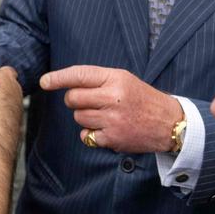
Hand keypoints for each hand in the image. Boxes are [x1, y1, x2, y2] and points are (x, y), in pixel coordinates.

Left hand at [40, 65, 184, 152]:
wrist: (170, 123)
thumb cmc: (141, 98)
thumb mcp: (123, 79)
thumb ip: (96, 79)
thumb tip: (65, 83)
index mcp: (115, 79)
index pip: (78, 75)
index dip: (57, 78)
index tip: (44, 82)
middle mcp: (113, 98)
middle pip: (72, 98)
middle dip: (75, 100)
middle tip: (91, 102)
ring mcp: (112, 119)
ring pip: (78, 117)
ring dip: (85, 117)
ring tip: (105, 115)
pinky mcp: (113, 138)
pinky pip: (86, 135)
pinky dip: (92, 134)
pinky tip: (108, 129)